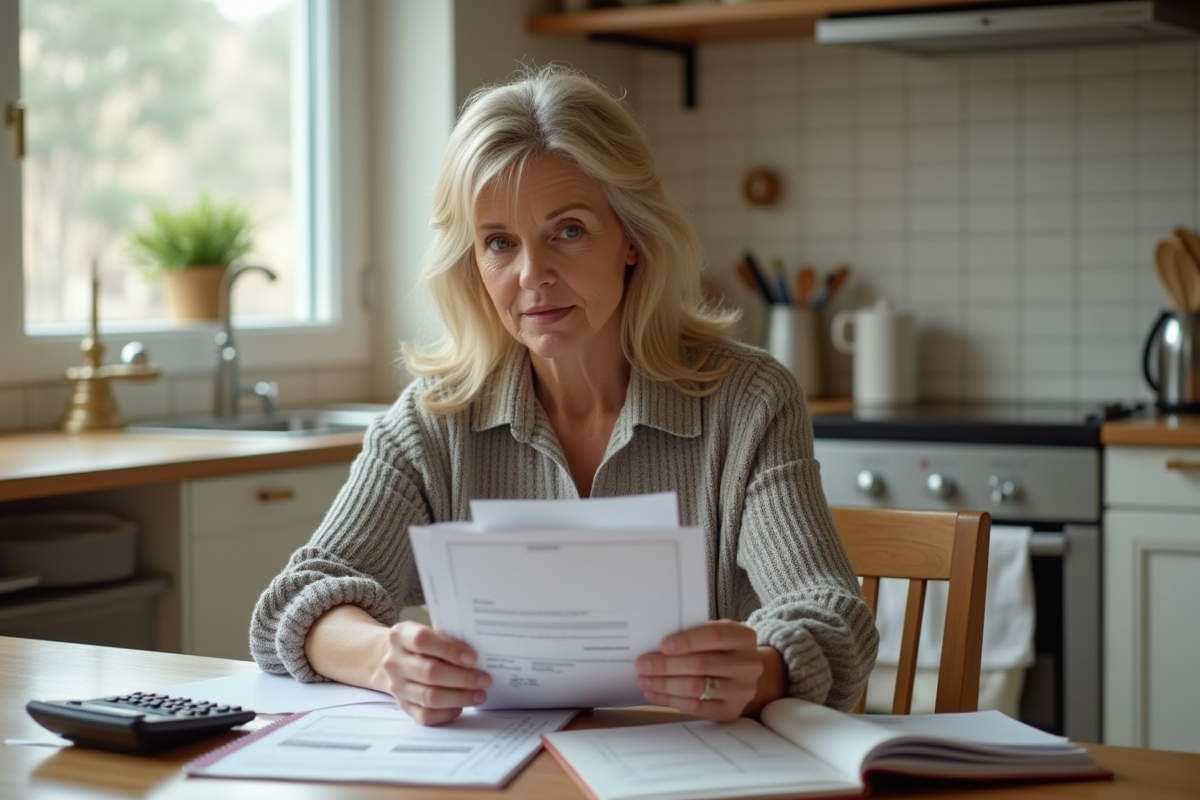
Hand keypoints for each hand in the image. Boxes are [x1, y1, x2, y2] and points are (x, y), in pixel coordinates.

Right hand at [378, 621, 491, 725]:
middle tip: (484, 679)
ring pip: (429, 697)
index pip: (422, 640)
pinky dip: (446, 713)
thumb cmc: (422, 644)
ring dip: (459, 697)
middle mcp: (395, 662)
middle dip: (462, 678)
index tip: (473, 658)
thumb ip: (449, 638)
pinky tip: (460, 707)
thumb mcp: (430, 632)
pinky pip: (426, 716)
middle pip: (429, 672)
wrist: (396, 660)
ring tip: (479, 695)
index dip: (449, 650)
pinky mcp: (403, 706)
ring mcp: (397, 686)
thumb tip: (480, 655)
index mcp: (400, 636)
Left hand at [635, 619, 763, 721]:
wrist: (744, 674)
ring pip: (696, 687)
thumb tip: (655, 643)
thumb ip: (694, 634)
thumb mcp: (716, 633)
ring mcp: (742, 691)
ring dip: (664, 685)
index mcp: (744, 637)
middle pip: (701, 664)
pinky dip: (670, 701)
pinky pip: (696, 707)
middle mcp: (748, 665)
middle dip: (666, 665)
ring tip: (643, 680)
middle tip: (642, 665)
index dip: (688, 641)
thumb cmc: (721, 648)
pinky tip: (654, 694)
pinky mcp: (730, 711)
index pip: (715, 636)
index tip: (662, 645)